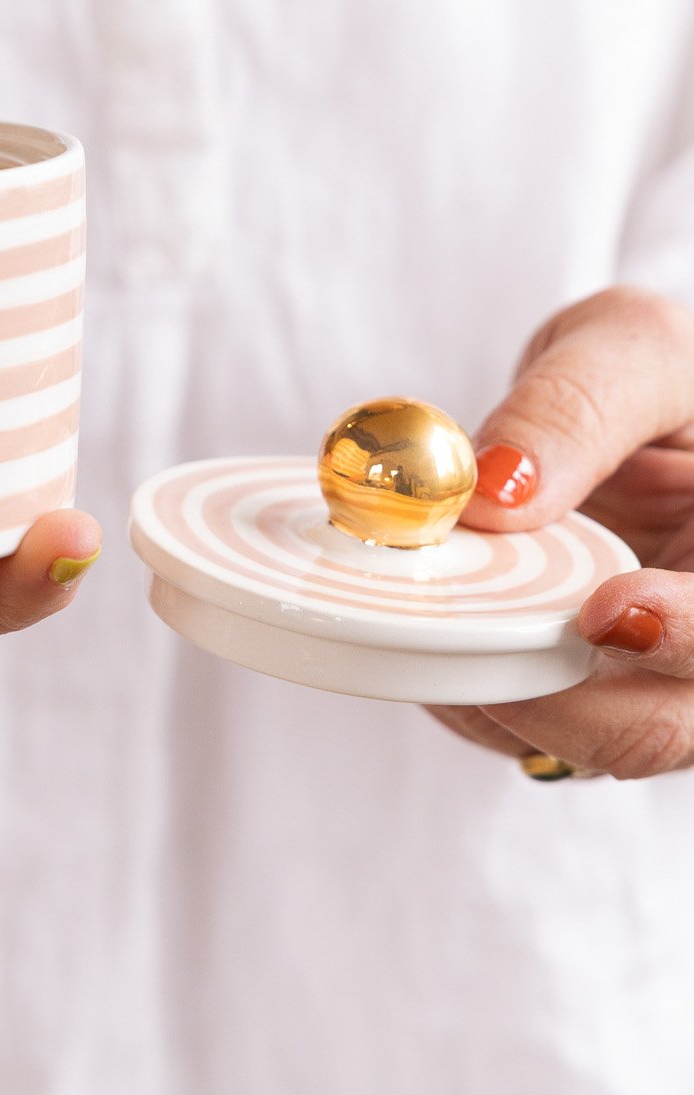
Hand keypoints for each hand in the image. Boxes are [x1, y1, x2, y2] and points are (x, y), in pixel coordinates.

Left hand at [429, 287, 693, 778]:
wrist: (623, 406)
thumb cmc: (657, 376)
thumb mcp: (631, 351)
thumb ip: (573, 410)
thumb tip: (493, 493)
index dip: (682, 638)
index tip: (604, 612)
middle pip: (660, 728)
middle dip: (559, 700)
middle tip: (462, 642)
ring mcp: (652, 683)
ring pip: (584, 744)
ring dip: (494, 695)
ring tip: (428, 614)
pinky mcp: (585, 695)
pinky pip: (529, 727)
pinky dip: (468, 687)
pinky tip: (427, 619)